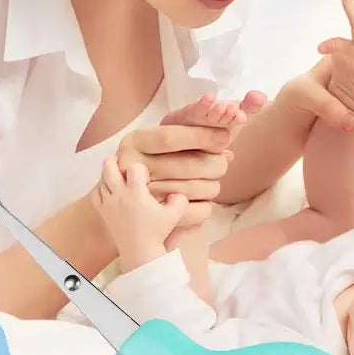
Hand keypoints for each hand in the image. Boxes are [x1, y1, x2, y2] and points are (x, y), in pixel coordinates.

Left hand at [91, 158, 188, 268]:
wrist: (139, 251)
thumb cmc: (156, 233)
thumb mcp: (174, 215)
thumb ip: (180, 200)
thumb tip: (177, 193)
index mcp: (136, 192)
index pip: (134, 167)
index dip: (141, 169)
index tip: (146, 178)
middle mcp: (119, 194)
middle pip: (108, 166)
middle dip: (116, 162)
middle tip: (126, 168)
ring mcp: (108, 203)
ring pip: (101, 179)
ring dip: (110, 176)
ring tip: (120, 180)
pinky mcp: (103, 212)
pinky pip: (95, 193)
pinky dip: (101, 189)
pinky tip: (110, 191)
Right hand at [114, 122, 231, 228]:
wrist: (127, 202)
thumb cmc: (155, 161)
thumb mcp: (165, 140)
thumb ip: (194, 132)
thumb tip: (226, 137)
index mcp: (135, 142)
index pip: (170, 138)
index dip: (201, 136)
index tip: (224, 136)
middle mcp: (132, 168)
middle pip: (188, 165)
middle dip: (215, 164)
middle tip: (222, 163)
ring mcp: (141, 198)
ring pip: (196, 189)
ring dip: (212, 186)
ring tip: (209, 182)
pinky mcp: (155, 222)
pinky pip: (197, 213)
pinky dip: (207, 207)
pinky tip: (202, 200)